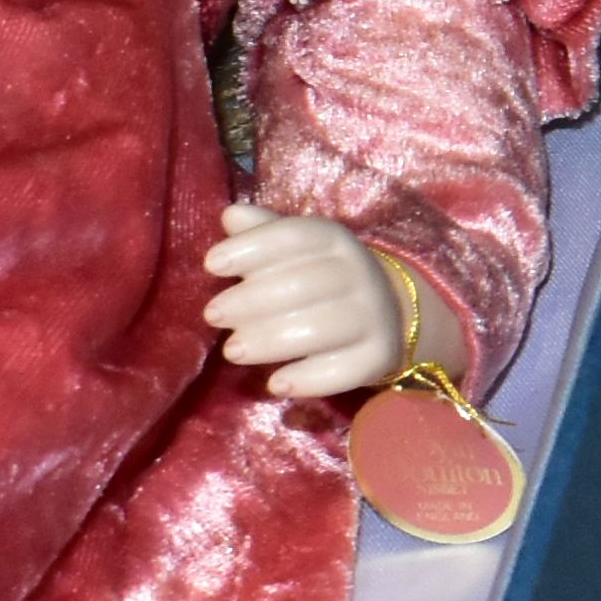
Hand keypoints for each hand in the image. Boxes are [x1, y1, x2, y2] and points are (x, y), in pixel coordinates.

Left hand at [205, 209, 421, 399]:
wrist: (388, 312)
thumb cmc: (320, 277)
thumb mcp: (295, 251)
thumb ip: (262, 234)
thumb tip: (230, 215)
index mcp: (335, 240)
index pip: (293, 236)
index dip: (250, 249)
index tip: (211, 265)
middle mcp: (360, 273)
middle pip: (303, 285)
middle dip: (250, 301)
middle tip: (212, 315)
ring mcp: (374, 316)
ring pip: (321, 328)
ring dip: (270, 341)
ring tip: (233, 351)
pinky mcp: (380, 356)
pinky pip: (344, 370)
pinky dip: (307, 379)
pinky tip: (275, 384)